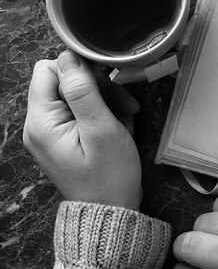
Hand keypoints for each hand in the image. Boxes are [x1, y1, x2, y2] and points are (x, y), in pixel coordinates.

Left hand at [23, 51, 141, 209]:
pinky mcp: (64, 138)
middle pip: (64, 82)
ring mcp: (51, 133)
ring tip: (127, 118)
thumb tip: (69, 57)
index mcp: (42, 121)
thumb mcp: (101, 130)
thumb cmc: (109, 175)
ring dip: (105, 101)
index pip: (49, 70)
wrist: (111, 211)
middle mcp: (39, 125)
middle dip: (97, 88)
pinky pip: (81, 113)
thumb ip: (83, 92)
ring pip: (76, 96)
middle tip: (126, 104)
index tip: (108, 82)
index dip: (79, 69)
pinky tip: (120, 126)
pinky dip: (103, 115)